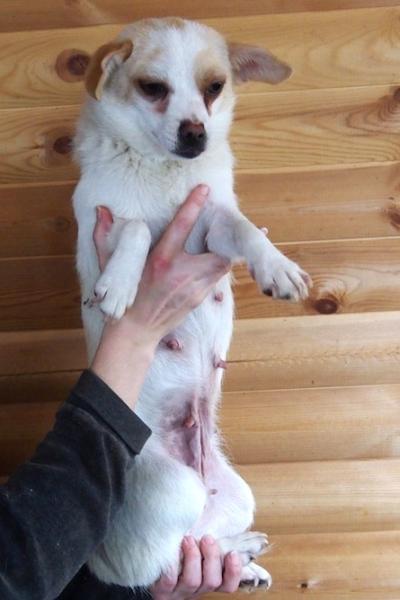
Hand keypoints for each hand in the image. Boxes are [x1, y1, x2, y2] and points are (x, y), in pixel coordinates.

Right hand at [91, 185, 230, 408]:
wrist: (136, 332)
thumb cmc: (123, 297)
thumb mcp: (109, 266)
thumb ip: (104, 237)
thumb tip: (101, 211)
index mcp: (161, 260)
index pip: (180, 227)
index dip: (193, 206)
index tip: (205, 190)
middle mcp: (181, 273)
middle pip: (217, 250)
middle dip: (226, 238)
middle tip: (237, 225)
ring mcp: (194, 288)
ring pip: (221, 265)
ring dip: (225, 252)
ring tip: (235, 242)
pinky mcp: (200, 298)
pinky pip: (216, 279)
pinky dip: (218, 268)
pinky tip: (219, 261)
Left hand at [151, 536, 241, 599]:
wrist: (152, 558)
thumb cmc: (179, 546)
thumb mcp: (198, 543)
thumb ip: (212, 537)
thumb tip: (229, 508)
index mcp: (208, 579)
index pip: (228, 585)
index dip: (234, 571)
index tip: (232, 553)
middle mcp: (196, 589)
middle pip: (212, 581)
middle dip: (212, 557)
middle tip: (207, 538)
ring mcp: (178, 592)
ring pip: (193, 581)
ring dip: (193, 558)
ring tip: (188, 539)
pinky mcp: (161, 591)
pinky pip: (169, 581)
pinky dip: (173, 565)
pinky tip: (172, 551)